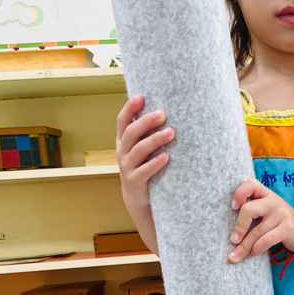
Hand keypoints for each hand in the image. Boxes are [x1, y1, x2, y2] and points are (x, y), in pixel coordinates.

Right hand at [115, 94, 172, 210]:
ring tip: (170, 133)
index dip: (129, 108)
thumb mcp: (142, 148)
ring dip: (154, 140)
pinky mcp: (135, 181)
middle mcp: (122, 151)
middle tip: (162, 114)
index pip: (122, 121)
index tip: (141, 97)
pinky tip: (166, 157)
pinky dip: (155, 163)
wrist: (137, 197)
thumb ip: (147, 133)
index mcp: (123, 140)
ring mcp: (127, 166)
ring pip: (138, 150)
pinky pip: (144, 171)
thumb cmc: (144, 166)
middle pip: (131, 133)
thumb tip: (166, 110)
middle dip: (146, 122)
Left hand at [228, 177, 293, 261]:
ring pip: (257, 231)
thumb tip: (231, 232)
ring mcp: (281, 214)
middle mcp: (274, 201)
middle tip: (233, 241)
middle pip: (249, 210)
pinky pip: (266, 240)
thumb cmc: (278, 220)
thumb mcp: (267, 210)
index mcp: (266, 194)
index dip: (239, 193)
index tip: (233, 207)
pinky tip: (253, 252)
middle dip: (239, 227)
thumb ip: (252, 211)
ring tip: (236, 256)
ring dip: (244, 246)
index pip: (251, 184)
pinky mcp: (287, 228)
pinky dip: (257, 248)